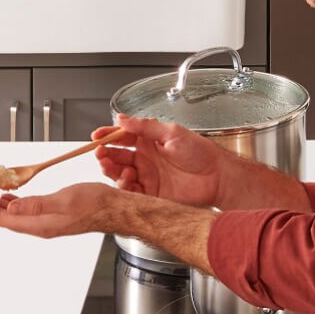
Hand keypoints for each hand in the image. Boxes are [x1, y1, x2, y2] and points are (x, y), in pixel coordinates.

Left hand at [0, 182, 119, 238]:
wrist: (112, 209)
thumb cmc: (94, 204)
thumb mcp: (62, 200)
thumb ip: (35, 205)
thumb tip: (11, 207)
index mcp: (39, 224)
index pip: (4, 219)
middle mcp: (40, 226)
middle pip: (5, 218)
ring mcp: (46, 222)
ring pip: (14, 214)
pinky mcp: (51, 216)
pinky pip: (24, 211)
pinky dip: (12, 203)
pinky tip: (9, 197)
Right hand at [92, 115, 222, 207]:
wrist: (217, 177)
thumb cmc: (201, 153)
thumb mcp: (172, 132)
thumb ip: (145, 126)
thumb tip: (122, 119)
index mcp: (149, 142)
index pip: (122, 138)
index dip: (108, 136)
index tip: (97, 135)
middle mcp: (146, 159)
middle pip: (117, 157)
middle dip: (105, 154)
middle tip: (100, 153)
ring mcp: (147, 177)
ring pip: (120, 175)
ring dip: (111, 170)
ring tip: (110, 166)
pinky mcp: (151, 194)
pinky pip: (131, 192)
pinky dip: (124, 187)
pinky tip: (127, 179)